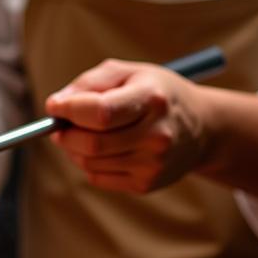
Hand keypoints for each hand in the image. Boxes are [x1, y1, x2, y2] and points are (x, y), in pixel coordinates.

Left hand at [45, 59, 210, 193]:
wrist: (203, 128)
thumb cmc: (156, 94)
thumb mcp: (129, 73)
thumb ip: (90, 83)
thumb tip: (56, 105)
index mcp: (153, 99)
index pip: (100, 112)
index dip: (69, 111)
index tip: (54, 106)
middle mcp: (157, 134)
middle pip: (91, 143)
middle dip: (65, 134)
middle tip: (59, 126)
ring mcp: (153, 164)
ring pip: (89, 162)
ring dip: (74, 149)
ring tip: (81, 135)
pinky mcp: (147, 184)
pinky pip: (98, 178)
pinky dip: (88, 164)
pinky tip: (101, 150)